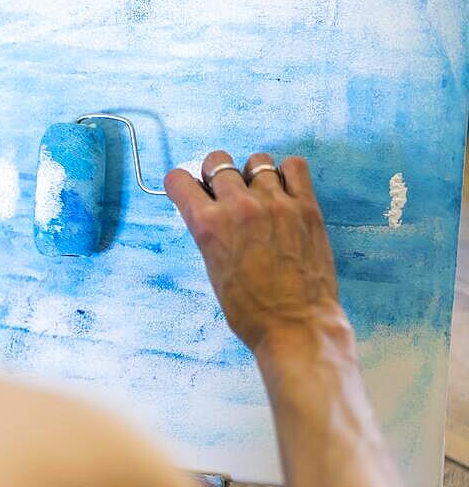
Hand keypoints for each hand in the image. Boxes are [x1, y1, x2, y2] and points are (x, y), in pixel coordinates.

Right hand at [164, 151, 346, 352]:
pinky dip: (287, 172)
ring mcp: (275, 203)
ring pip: (256, 160)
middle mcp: (239, 207)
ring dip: (252, 174)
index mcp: (208, 225)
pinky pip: (294, 166)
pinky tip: (284, 191)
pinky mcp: (305, 207)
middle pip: (217, 161)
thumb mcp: (213, 268)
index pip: (180, 180)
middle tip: (224, 192)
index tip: (189, 188)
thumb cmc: (251, 309)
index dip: (181, 183)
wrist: (295, 326)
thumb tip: (209, 209)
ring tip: (259, 195)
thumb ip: (209, 232)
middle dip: (216, 174)